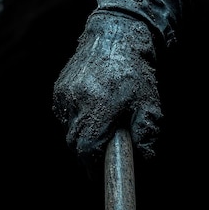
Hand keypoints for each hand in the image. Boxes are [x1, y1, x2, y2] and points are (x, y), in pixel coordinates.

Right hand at [53, 11, 162, 167]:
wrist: (116, 36)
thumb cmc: (136, 73)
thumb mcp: (149, 103)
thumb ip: (146, 132)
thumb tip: (146, 157)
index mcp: (101, 106)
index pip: (87, 148)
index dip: (91, 165)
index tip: (97, 174)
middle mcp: (79, 101)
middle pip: (75, 143)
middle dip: (87, 154)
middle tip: (99, 157)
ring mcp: (66, 94)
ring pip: (68, 131)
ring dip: (81, 137)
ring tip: (98, 129)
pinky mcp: (59, 89)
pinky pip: (63, 116)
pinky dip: (74, 122)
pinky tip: (90, 114)